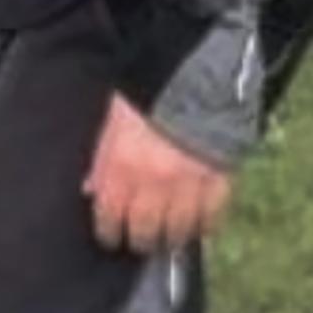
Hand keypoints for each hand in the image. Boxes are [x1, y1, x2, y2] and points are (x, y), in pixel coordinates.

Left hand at [82, 94, 237, 254]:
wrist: (193, 73)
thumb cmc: (146, 93)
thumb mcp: (113, 122)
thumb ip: (102, 161)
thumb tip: (92, 189)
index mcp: (121, 169)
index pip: (110, 219)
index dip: (109, 233)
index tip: (111, 237)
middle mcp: (153, 185)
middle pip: (145, 233)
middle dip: (141, 240)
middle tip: (141, 239)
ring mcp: (188, 186)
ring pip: (179, 231)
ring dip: (172, 237)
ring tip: (169, 236)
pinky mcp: (219, 181)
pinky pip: (212, 218)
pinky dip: (205, 225)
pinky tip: (200, 225)